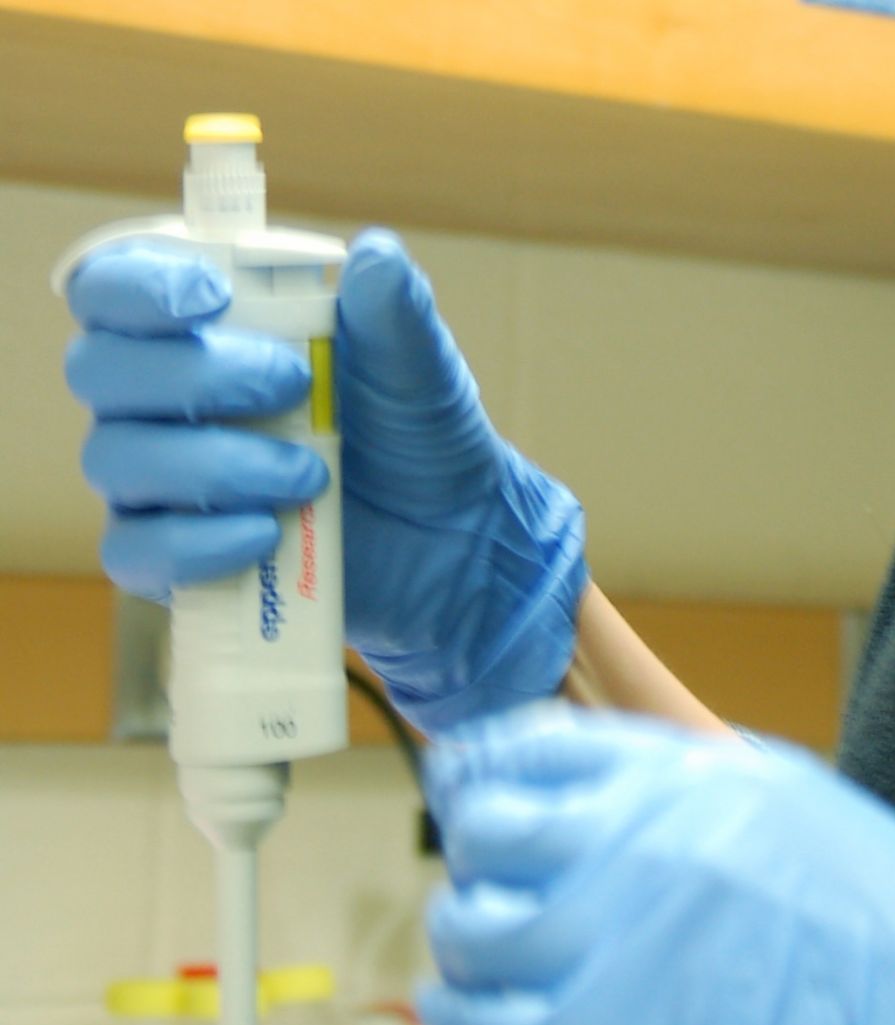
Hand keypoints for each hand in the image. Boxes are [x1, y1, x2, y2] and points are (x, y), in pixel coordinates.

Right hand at [63, 232, 585, 732]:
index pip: (110, 286)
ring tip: (311, 476)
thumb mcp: (417, 367)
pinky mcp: (173, 554)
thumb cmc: (412, 430)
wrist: (448, 534)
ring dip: (215, 463)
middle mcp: (159, 397)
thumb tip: (375, 254)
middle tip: (294, 385)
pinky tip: (267, 534)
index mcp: (201, 328)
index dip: (136, 285)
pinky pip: (135, 550)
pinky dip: (197, 542)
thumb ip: (393, 310)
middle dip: (193, 374)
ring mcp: (157, 478)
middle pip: (98, 368)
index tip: (211, 296)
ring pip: (115, 457)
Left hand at [418, 707, 894, 1024]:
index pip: (533, 745)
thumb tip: (585, 802)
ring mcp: (626, 927)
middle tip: (490, 878)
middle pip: (489, 826)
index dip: (482, 768)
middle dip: (473, 853)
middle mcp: (644, 833)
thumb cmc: (887, 910)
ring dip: (468, 935)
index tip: (469, 787)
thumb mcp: (783, 801)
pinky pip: (490, 1016)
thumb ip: (679, 791)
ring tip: (483, 952)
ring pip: (476, 921)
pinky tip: (471, 1008)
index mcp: (689, 772)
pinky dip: (464, 1012)